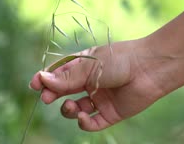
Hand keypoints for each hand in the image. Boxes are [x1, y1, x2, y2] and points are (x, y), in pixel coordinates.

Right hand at [29, 38, 175, 130]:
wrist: (149, 68)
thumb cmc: (119, 60)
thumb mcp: (89, 67)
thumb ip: (66, 77)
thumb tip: (41, 79)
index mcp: (83, 65)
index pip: (59, 73)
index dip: (46, 79)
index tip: (34, 83)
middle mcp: (90, 82)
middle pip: (64, 91)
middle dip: (53, 95)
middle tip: (46, 98)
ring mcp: (100, 98)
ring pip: (75, 108)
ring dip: (67, 110)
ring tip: (69, 107)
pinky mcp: (110, 113)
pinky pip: (92, 122)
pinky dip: (83, 122)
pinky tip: (81, 117)